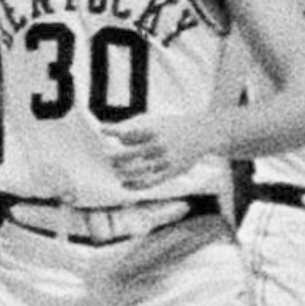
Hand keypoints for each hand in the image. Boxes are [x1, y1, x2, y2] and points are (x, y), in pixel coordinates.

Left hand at [104, 111, 219, 189]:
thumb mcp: (156, 120)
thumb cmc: (173, 126)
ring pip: (136, 171)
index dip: (113, 131)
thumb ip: (135, 127)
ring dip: (122, 173)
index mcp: (154, 130)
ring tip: (117, 171)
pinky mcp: (171, 172)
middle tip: (109, 158)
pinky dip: (134, 185)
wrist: (202, 133)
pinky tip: (125, 184)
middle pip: (128, 154)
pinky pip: (149, 182)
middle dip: (115, 157)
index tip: (102, 130)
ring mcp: (165, 159)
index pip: (127, 133)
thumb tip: (115, 136)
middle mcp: (158, 145)